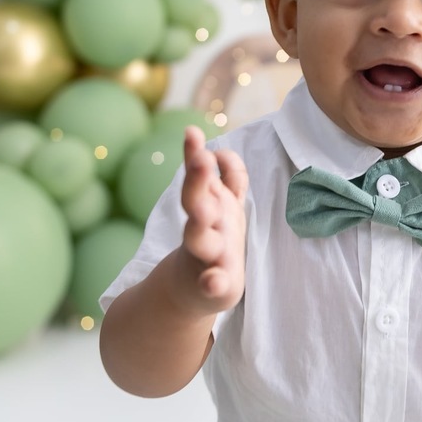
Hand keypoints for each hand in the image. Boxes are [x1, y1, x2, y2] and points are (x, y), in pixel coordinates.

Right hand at [178, 126, 249, 313]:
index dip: (194, 154)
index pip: (201, 174)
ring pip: (200, 236)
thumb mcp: (223, 204)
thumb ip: (230, 177)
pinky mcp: (217, 282)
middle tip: (200, 159)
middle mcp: (205, 225)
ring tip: (201, 213)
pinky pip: (216, 282)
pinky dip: (212, 282)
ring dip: (200, 224)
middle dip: (197, 180)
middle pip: (196, 200)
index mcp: (209, 204)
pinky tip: (213, 282)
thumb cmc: (215, 239)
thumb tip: (221, 150)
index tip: (191, 132)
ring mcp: (209, 253)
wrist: (194, 289)